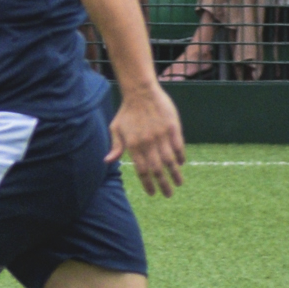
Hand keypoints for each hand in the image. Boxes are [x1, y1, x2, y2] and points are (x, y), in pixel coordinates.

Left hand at [107, 81, 185, 196]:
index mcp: (133, 146)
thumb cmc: (126, 111)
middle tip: (168, 195)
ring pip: (170, 161)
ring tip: (179, 184)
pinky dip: (180, 157)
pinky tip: (181, 164)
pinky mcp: (173, 128)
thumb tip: (108, 162)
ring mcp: (161, 136)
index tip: (152, 194)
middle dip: (163, 185)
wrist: (141, 92)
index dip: (147, 184)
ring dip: (175, 174)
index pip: (142, 171)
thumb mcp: (115, 128)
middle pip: (157, 169)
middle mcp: (148, 143)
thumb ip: (115, 146)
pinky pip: (179, 147)